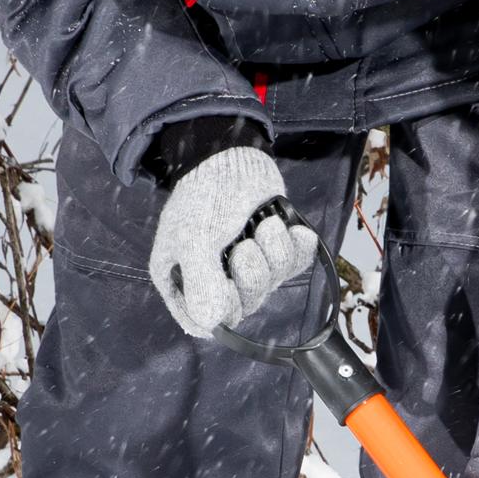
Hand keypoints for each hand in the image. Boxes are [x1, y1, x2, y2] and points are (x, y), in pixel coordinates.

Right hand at [147, 146, 315, 337]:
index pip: (204, 323)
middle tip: (245, 245)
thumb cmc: (203, 194)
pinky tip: (285, 227)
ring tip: (263, 226)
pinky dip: (295, 246)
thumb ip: (201, 280)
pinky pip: (295, 266)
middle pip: (245, 306)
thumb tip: (210, 323)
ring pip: (272, 284)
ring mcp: (247, 269)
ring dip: (273, 251)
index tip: (228, 286)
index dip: (223, 310)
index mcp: (183, 280)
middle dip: (253, 274)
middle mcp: (214, 280)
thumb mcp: (192, 237)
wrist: (233, 154)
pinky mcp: (275, 254)